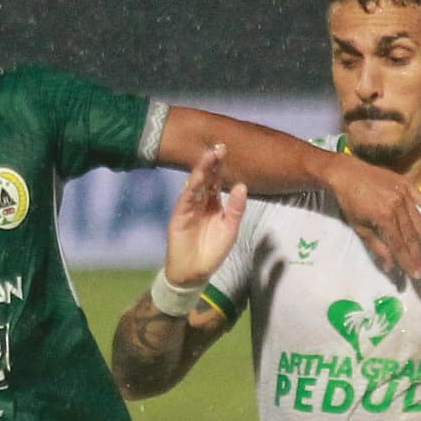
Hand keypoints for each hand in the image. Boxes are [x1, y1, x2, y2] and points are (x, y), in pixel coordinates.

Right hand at [164, 145, 247, 289]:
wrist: (194, 272)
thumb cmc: (212, 251)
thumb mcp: (230, 229)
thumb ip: (236, 209)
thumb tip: (242, 186)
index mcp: (213, 204)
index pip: (217, 181)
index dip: (220, 167)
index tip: (226, 151)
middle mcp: (200, 203)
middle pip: (206, 179)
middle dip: (211, 163)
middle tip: (219, 147)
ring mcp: (188, 209)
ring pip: (195, 186)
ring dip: (201, 171)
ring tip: (209, 156)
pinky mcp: (178, 218)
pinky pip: (185, 201)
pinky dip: (191, 189)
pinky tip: (197, 178)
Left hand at [327, 153, 420, 279]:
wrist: (346, 173)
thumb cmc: (350, 202)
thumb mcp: (360, 227)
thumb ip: (377, 246)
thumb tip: (390, 266)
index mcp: (384, 217)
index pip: (399, 245)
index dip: (407, 261)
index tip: (415, 274)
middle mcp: (397, 206)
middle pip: (410, 236)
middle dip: (418, 255)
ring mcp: (404, 195)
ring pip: (419, 222)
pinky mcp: (407, 185)